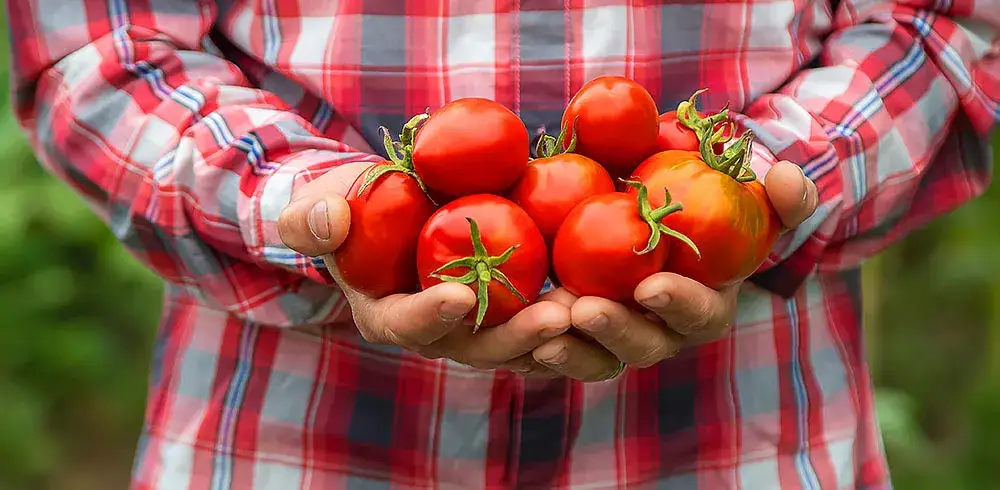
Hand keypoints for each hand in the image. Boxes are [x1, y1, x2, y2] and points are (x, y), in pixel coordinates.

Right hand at [276, 162, 570, 374]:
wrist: (389, 210)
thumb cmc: (351, 208)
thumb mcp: (322, 205)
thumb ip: (312, 218)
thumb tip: (330, 218)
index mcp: (387, 315)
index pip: (406, 326)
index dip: (430, 315)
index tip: (459, 294)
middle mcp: (437, 332)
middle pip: (478, 348)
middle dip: (516, 336)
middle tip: (555, 316)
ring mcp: (477, 326)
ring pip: (520, 343)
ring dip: (557, 332)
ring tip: (592, 307)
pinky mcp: (510, 309)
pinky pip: (543, 320)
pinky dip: (574, 312)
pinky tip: (608, 291)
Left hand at [529, 162, 818, 380]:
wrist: (653, 216)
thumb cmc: (703, 205)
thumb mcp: (742, 195)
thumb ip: (775, 194)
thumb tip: (788, 178)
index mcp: (703, 306)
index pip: (699, 317)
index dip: (679, 305)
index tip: (652, 286)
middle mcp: (659, 334)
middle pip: (640, 348)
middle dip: (614, 332)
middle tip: (583, 309)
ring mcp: (613, 341)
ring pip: (591, 359)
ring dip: (568, 350)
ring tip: (540, 329)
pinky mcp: (573, 337)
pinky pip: (552, 351)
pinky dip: (530, 346)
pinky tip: (507, 332)